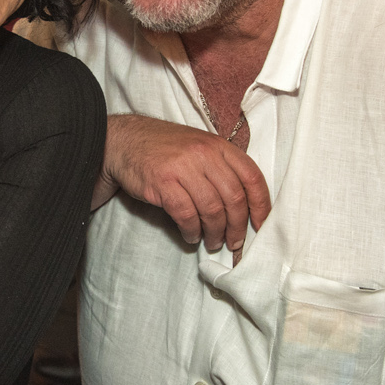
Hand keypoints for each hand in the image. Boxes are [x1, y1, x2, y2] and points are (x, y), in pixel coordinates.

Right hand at [98, 115, 270, 253]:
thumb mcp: (199, 147)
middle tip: (234, 242)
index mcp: (219, 145)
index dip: (261, 206)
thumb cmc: (164, 149)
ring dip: (215, 233)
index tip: (261, 226)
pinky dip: (191, 231)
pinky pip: (186, 215)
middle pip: (234, 198)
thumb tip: (244, 206)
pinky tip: (190, 236)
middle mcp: (204, 154)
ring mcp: (183, 168)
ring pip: (212, 210)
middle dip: (238, 227)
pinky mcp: (163, 183)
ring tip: (212, 242)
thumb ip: (222, 168)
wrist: (123, 141)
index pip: (252, 177)